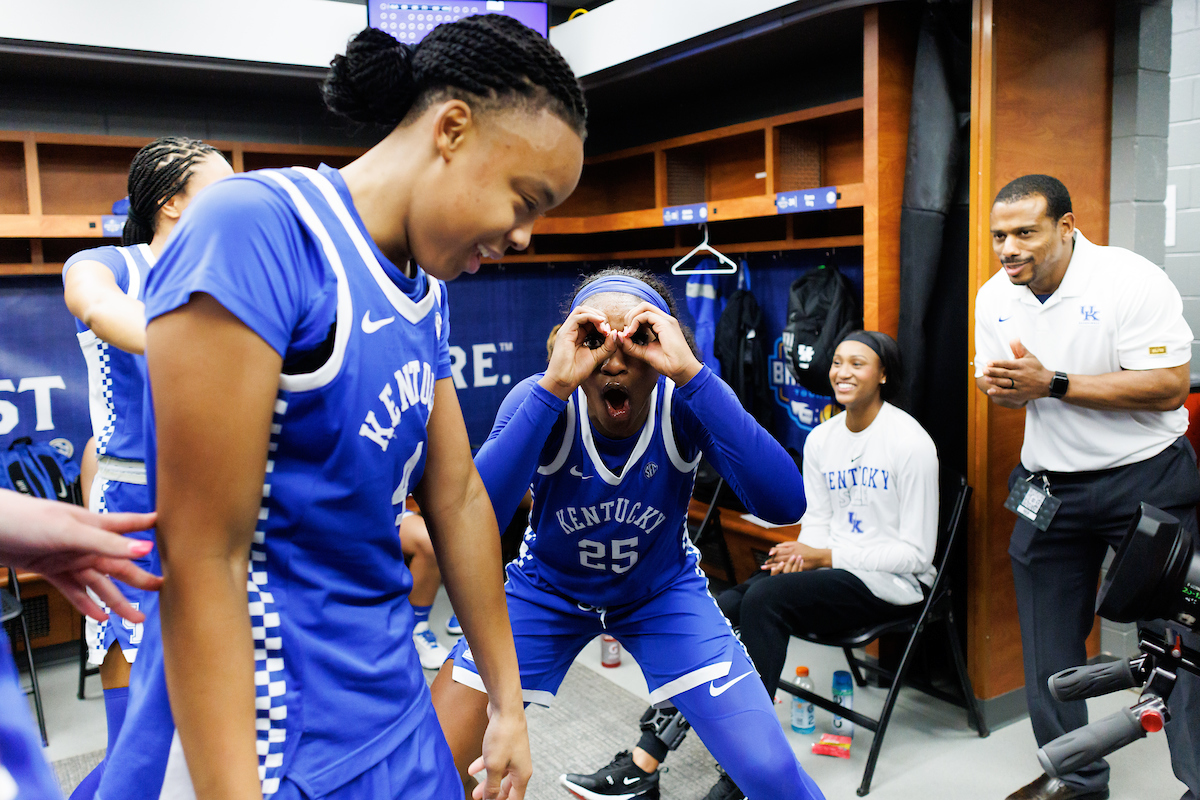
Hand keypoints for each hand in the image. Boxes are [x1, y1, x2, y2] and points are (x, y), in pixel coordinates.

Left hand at [0, 491, 160, 622]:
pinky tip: (98, 615)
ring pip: (98, 583)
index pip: (127, 525)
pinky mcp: (50, 571)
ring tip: (134, 616)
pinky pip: (74, 591)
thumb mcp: (69, 530)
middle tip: (159, 587)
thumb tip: (144, 548)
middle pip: (118, 563)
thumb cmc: (24, 519)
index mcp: (93, 526)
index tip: (167, 526)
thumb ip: (106, 542)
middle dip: (138, 576)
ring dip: (116, 599)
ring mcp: (67, 558)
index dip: (147, 526)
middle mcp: (84, 542)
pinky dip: (87, 604)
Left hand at [470, 703, 530, 799]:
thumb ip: (492, 786)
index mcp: (522, 774)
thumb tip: (490, 799)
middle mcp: (520, 765)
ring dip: (487, 782)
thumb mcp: (494, 766)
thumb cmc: (504, 735)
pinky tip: (473, 768)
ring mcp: (514, 755)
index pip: (516, 798)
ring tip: (475, 791)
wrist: (505, 709)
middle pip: (507, 788)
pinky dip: (485, 766)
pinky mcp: (506, 745)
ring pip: (500, 774)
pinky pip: (496, 761)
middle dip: (494, 796)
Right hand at [539, 308, 617, 400]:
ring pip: (582, 310)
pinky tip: (600, 323)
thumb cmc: (577, 371)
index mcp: (578, 335)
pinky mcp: (564, 332)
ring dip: (596, 315)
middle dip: (600, 317)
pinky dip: (591, 317)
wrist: (564, 381)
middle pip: (586, 312)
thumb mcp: (597, 356)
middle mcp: (572, 330)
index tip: (610, 334)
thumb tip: (615, 332)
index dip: (602, 322)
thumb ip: (608, 346)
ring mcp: (567, 330)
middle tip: (607, 330)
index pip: (591, 320)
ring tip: (604, 326)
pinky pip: (578, 316)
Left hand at [616, 303, 701, 385]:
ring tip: (628, 333)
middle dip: (630, 316)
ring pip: (643, 307)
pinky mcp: (665, 323)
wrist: (680, 370)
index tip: (626, 335)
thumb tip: (618, 335)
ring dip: (631, 318)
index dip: (632, 320)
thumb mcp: (644, 352)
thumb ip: (631, 345)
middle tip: (626, 332)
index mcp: (662, 325)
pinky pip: (645, 315)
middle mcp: (665, 320)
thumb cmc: (667, 363)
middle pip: (643, 306)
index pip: (644, 313)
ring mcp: (666, 320)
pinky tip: (631, 334)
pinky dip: (634, 323)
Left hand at [762, 541, 829, 574]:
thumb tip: (776, 546)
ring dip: (772, 566)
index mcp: (791, 548)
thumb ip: (786, 544)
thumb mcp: (796, 543)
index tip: (768, 554)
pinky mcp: (796, 568)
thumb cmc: (807, 550)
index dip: (773, 552)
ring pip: (780, 564)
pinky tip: (775, 572)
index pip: (779, 550)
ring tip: (764, 568)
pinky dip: (779, 570)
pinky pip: (786, 570)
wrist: (817, 557)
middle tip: (764, 564)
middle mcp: (791, 555)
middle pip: (778, 558)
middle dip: (770, 561)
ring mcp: (793, 562)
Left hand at [981, 338, 1052, 407]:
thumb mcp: (1030, 356)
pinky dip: (999, 393)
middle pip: (1004, 373)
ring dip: (995, 381)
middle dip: (993, 372)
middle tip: (983, 370)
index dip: (997, 363)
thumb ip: (1020, 348)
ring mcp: (1020, 385)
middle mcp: (1020, 375)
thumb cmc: (1037, 368)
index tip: (988, 362)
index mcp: (1021, 365)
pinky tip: (990, 391)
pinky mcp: (1020, 394)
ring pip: (1005, 383)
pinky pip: (1008, 393)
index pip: (1007, 363)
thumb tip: (1014, 338)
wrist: (1048, 383)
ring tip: (986, 379)